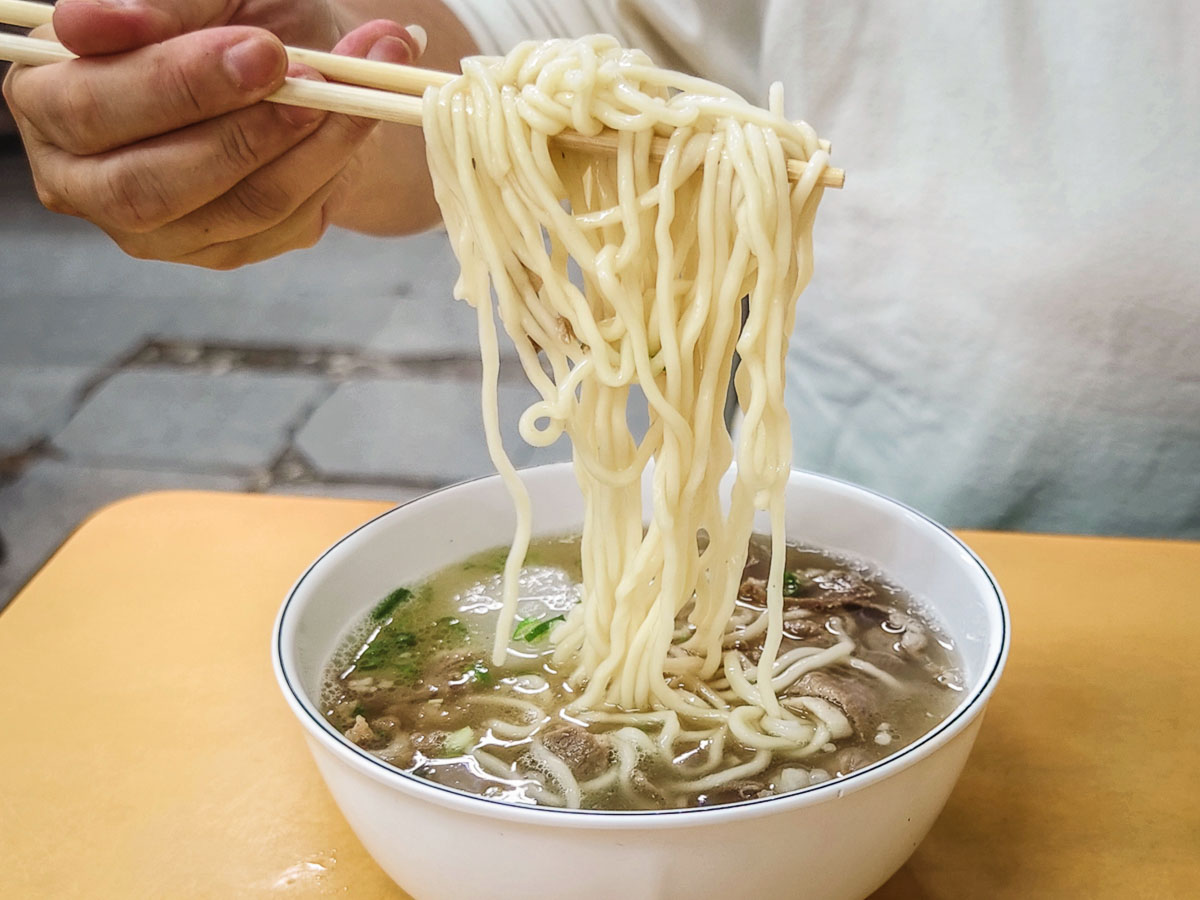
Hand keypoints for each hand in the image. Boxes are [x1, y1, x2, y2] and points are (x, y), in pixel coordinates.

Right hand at [2, 0, 424, 267]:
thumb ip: (159, 3)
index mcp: (49, 94)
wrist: (301, 66)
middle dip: (243, 133)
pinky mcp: (220, 250)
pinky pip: (280, 223)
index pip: (89, 107)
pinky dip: (327, 167)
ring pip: (232, 207)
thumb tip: (86, 22)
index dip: (176, 83)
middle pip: (145, 185)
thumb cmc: (234, 19)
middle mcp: (84, 176)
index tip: (261, 50)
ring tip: (352, 90)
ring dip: (307, 147)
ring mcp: (152, 228)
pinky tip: (348, 124)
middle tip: (314, 82)